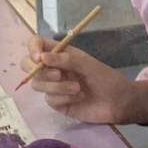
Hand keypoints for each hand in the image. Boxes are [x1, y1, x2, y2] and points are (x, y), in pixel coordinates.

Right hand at [18, 35, 147, 125]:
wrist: (119, 103)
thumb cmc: (107, 79)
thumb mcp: (89, 65)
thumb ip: (66, 60)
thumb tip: (42, 58)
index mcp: (62, 54)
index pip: (37, 44)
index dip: (33, 49)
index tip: (39, 58)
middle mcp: (54, 68)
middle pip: (28, 65)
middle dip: (38, 71)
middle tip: (58, 75)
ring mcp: (54, 86)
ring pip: (37, 84)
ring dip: (57, 87)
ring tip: (78, 89)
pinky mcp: (57, 103)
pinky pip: (49, 99)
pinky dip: (63, 98)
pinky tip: (79, 98)